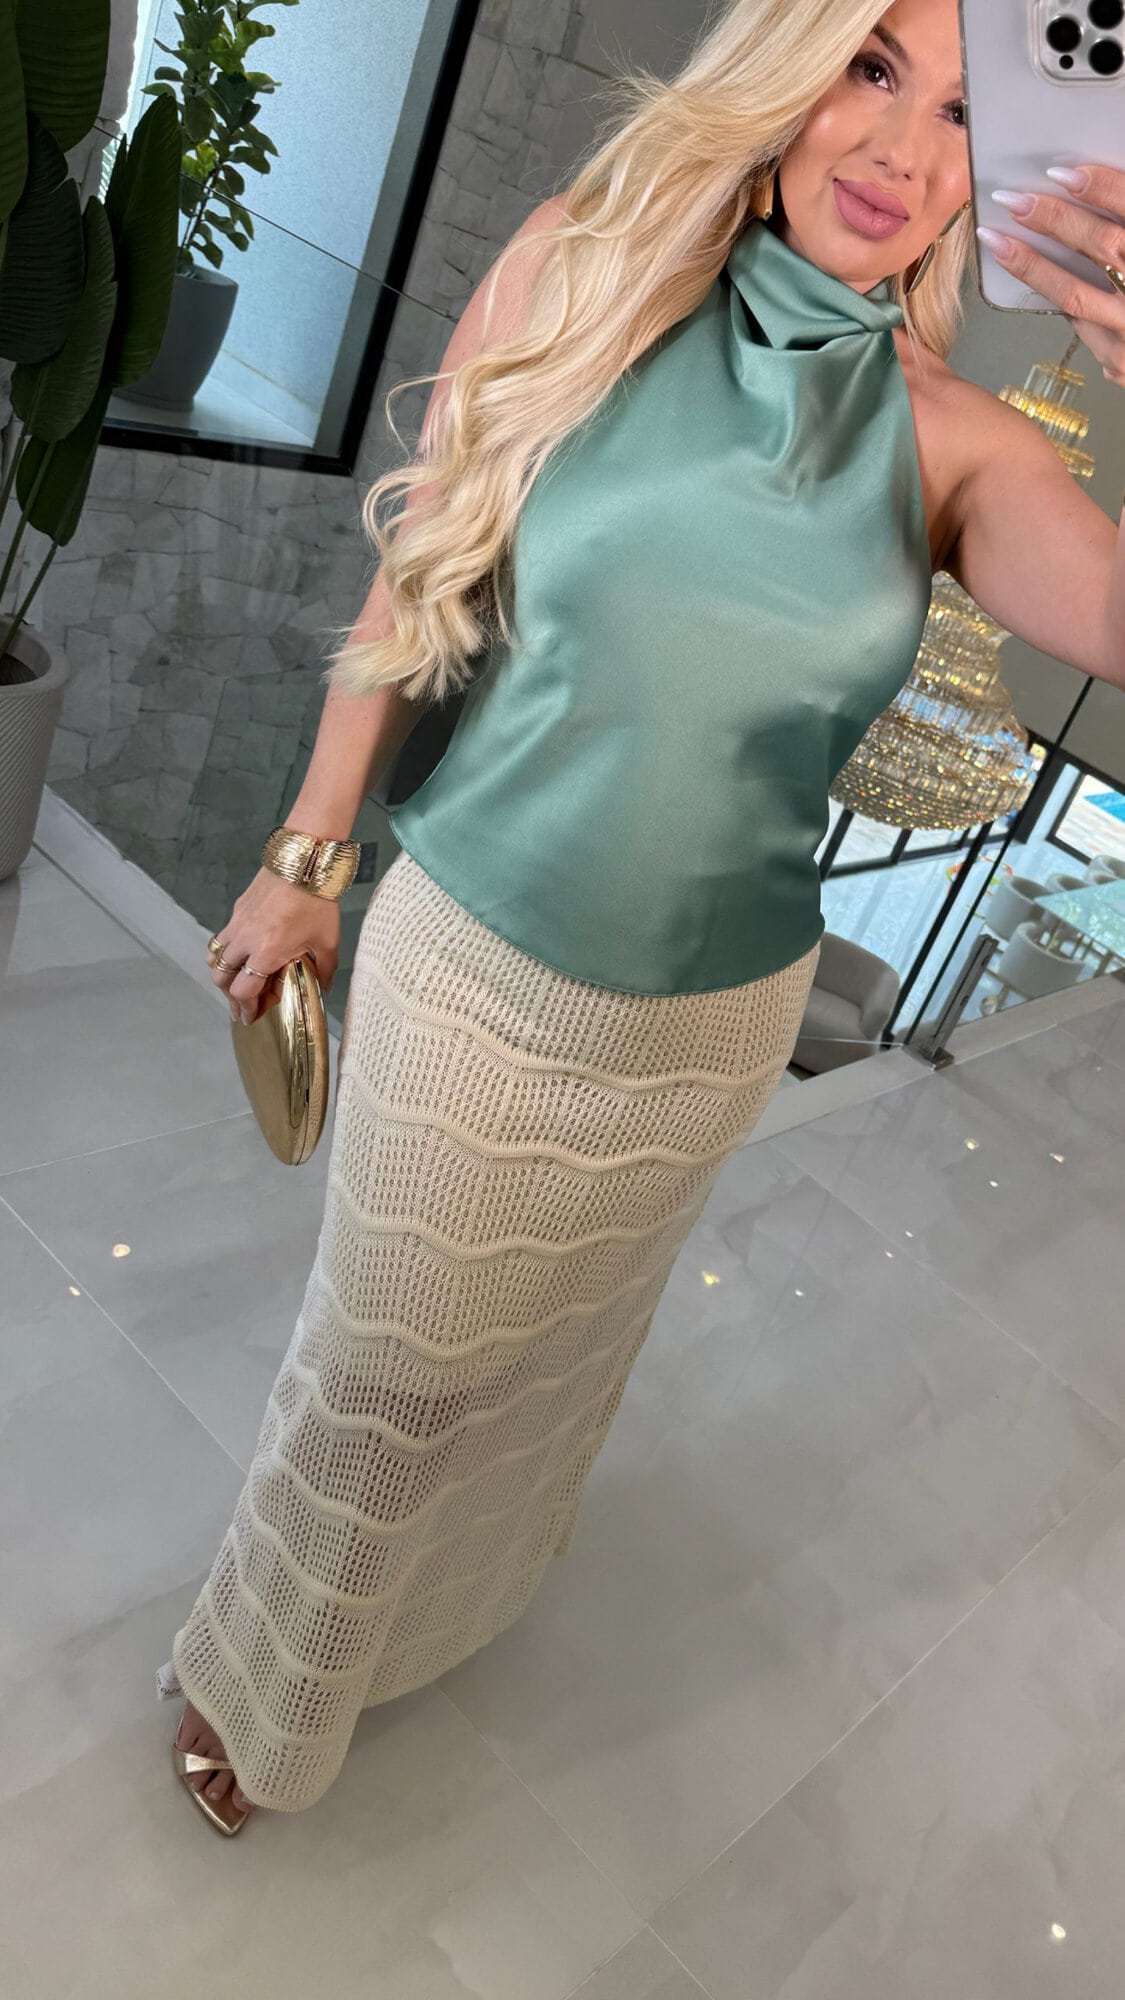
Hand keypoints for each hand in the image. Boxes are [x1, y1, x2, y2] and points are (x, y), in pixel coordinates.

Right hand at [208, 868, 340, 1024]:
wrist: (304, 861)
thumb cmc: (318, 902)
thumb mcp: (328, 942)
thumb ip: (324, 970)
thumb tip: (323, 988)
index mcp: (267, 953)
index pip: (244, 991)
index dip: (245, 1008)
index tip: (250, 1016)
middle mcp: (245, 941)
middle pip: (222, 978)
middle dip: (230, 996)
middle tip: (243, 1004)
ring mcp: (237, 924)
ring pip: (215, 957)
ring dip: (223, 974)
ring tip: (237, 981)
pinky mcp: (237, 910)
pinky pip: (221, 937)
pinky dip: (225, 952)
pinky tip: (241, 954)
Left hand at [979, 161, 1124, 385]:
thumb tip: (1086, 188)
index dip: (1102, 188)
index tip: (1063, 174)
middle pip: (1103, 246)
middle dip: (1055, 220)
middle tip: (1014, 200)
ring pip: (1076, 294)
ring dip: (1032, 266)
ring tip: (998, 241)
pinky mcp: (1120, 360)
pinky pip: (1080, 324)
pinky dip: (1055, 298)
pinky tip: (1028, 277)